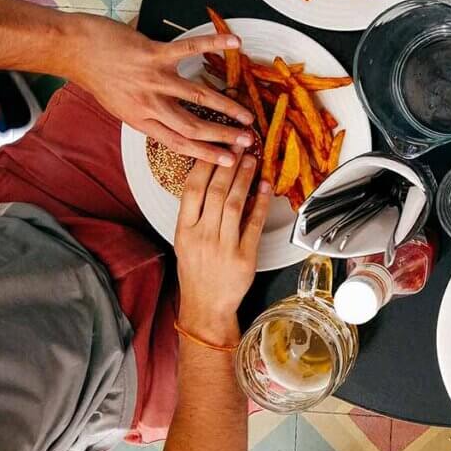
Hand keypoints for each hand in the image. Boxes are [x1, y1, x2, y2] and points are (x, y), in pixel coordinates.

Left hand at [64, 13, 255, 165]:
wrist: (74, 50)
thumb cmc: (97, 76)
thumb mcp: (120, 107)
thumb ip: (147, 115)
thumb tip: (173, 123)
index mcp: (141, 120)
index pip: (179, 143)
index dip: (207, 154)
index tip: (229, 161)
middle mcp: (149, 103)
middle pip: (193, 126)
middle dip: (224, 136)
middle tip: (248, 141)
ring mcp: (153, 79)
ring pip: (197, 96)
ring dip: (226, 106)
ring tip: (247, 114)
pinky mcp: (154, 54)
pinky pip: (189, 49)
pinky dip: (213, 44)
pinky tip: (234, 43)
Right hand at [175, 153, 270, 345]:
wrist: (206, 306)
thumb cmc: (196, 271)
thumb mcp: (186, 240)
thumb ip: (196, 213)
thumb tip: (213, 180)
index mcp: (184, 230)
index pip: (192, 189)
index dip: (205, 165)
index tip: (216, 147)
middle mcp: (202, 236)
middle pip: (216, 192)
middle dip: (229, 165)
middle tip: (239, 145)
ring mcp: (223, 247)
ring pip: (236, 204)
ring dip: (245, 179)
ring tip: (252, 160)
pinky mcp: (244, 257)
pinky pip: (254, 224)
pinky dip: (261, 204)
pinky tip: (266, 187)